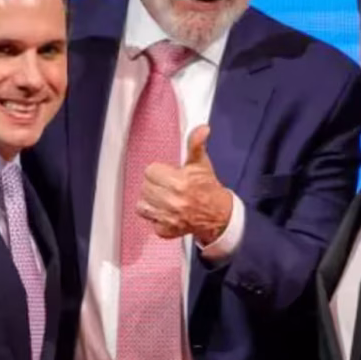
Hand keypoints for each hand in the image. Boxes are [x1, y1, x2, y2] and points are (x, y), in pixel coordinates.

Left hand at [137, 124, 232, 244]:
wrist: (218, 214)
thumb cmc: (207, 187)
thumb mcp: (201, 163)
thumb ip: (196, 144)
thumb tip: (203, 128)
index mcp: (179, 182)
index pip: (150, 171)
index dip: (159, 171)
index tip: (168, 174)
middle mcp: (172, 201)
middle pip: (145, 187)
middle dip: (155, 185)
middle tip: (167, 186)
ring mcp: (168, 218)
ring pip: (142, 205)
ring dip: (151, 201)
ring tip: (164, 198)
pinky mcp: (165, 231)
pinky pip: (150, 221)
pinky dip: (156, 218)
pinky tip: (166, 212)